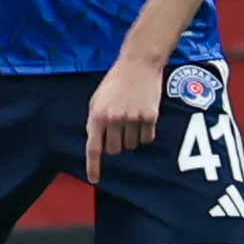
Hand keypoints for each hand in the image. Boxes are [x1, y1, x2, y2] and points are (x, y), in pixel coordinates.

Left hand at [85, 51, 161, 181]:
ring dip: (131, 138)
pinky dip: (145, 134)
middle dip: (116, 144)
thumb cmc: (115, 82)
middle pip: (115, 150)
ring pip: (132, 145)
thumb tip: (99, 145)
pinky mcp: (149, 117)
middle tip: (119, 128)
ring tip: (131, 117)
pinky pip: (147, 139)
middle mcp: (114, 119)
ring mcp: (133, 119)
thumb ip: (96, 121)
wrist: (138, 64)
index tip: (94, 179)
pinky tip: (143, 118)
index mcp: (98, 115)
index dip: (93, 166)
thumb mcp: (98, 99)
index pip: (94, 148)